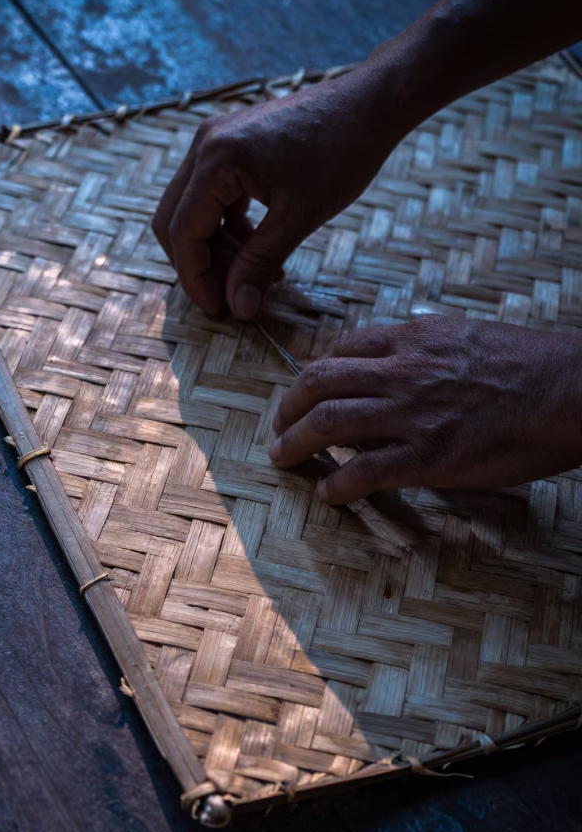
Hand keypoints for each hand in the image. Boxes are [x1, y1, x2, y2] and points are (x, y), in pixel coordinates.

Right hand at [152, 66, 404, 319]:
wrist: (370, 104)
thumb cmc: (341, 152)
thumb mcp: (299, 217)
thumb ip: (259, 264)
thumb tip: (238, 308)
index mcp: (216, 160)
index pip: (182, 232)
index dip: (196, 278)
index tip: (220, 308)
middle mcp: (205, 145)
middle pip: (174, 220)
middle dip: (198, 264)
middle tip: (230, 296)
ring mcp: (216, 141)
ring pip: (192, 209)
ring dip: (215, 248)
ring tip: (253, 275)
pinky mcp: (232, 144)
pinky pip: (213, 195)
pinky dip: (227, 226)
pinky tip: (258, 247)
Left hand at [269, 316, 581, 502]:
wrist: (570, 390)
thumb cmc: (530, 366)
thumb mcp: (468, 338)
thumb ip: (427, 351)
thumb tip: (402, 366)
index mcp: (414, 339)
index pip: (343, 349)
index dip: (315, 373)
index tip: (306, 391)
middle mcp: (403, 371)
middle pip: (319, 382)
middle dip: (288, 407)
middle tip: (278, 429)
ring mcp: (412, 413)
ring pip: (329, 422)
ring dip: (295, 443)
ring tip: (282, 459)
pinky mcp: (429, 456)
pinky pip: (364, 471)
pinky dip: (337, 484)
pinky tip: (328, 494)